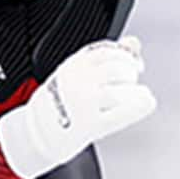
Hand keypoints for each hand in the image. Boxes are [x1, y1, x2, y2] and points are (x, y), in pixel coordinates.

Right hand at [0, 38, 157, 178]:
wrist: (34, 135)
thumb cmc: (59, 104)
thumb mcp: (77, 74)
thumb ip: (106, 58)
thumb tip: (134, 43)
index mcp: (71, 66)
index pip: (104, 51)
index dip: (125, 54)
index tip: (135, 62)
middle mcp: (75, 81)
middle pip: (115, 69)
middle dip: (130, 73)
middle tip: (131, 82)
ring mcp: (82, 103)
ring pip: (120, 90)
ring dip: (134, 92)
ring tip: (135, 96)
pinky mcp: (89, 124)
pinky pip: (121, 113)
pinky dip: (138, 106)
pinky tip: (145, 103)